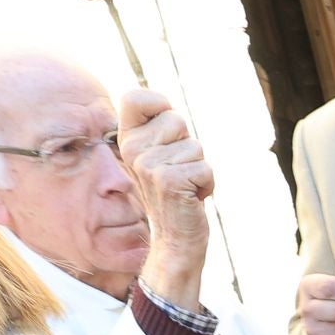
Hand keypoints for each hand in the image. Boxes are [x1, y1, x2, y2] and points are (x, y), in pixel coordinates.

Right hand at [120, 90, 213, 310]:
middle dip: (188, 145)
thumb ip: (160, 128)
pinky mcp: (169, 181)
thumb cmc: (175, 191)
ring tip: (185, 185)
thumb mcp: (161, 154)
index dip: (160, 106)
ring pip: (195, 146)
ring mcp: (148, 166)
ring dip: (199, 167)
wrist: (175, 237)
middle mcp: (132, 150)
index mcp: (126, 139)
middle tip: (179, 170)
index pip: (135, 97)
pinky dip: (207, 184)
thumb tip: (163, 103)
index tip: (167, 135)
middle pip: (177, 120)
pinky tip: (192, 198)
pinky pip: (205, 169)